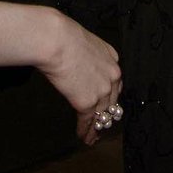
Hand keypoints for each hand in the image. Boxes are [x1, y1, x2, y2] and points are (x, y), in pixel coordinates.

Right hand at [37, 9, 121, 145]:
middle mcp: (112, 76)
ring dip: (96, 128)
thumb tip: (79, 62)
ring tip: (92, 137)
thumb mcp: (85, 42)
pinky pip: (88, 122)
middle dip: (106, 115)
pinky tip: (82, 137)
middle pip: (112, 102)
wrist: (57, 41)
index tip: (107, 104)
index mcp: (112, 58)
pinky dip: (84, 131)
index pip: (115, 83)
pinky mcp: (87, 103)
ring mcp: (101, 91)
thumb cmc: (64, 35)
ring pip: (101, 116)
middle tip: (102, 125)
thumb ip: (89, 56)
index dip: (111, 96)